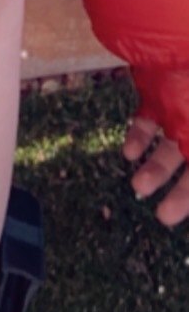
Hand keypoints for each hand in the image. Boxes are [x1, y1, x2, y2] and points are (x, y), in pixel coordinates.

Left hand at [123, 95, 188, 228]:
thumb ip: (188, 148)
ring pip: (170, 148)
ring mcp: (181, 110)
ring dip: (156, 168)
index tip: (174, 211)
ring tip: (139, 185)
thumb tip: (188, 157)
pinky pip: (148, 124)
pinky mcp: (158, 95)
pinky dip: (138, 140)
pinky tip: (128, 153)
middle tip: (164, 216)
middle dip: (182, 194)